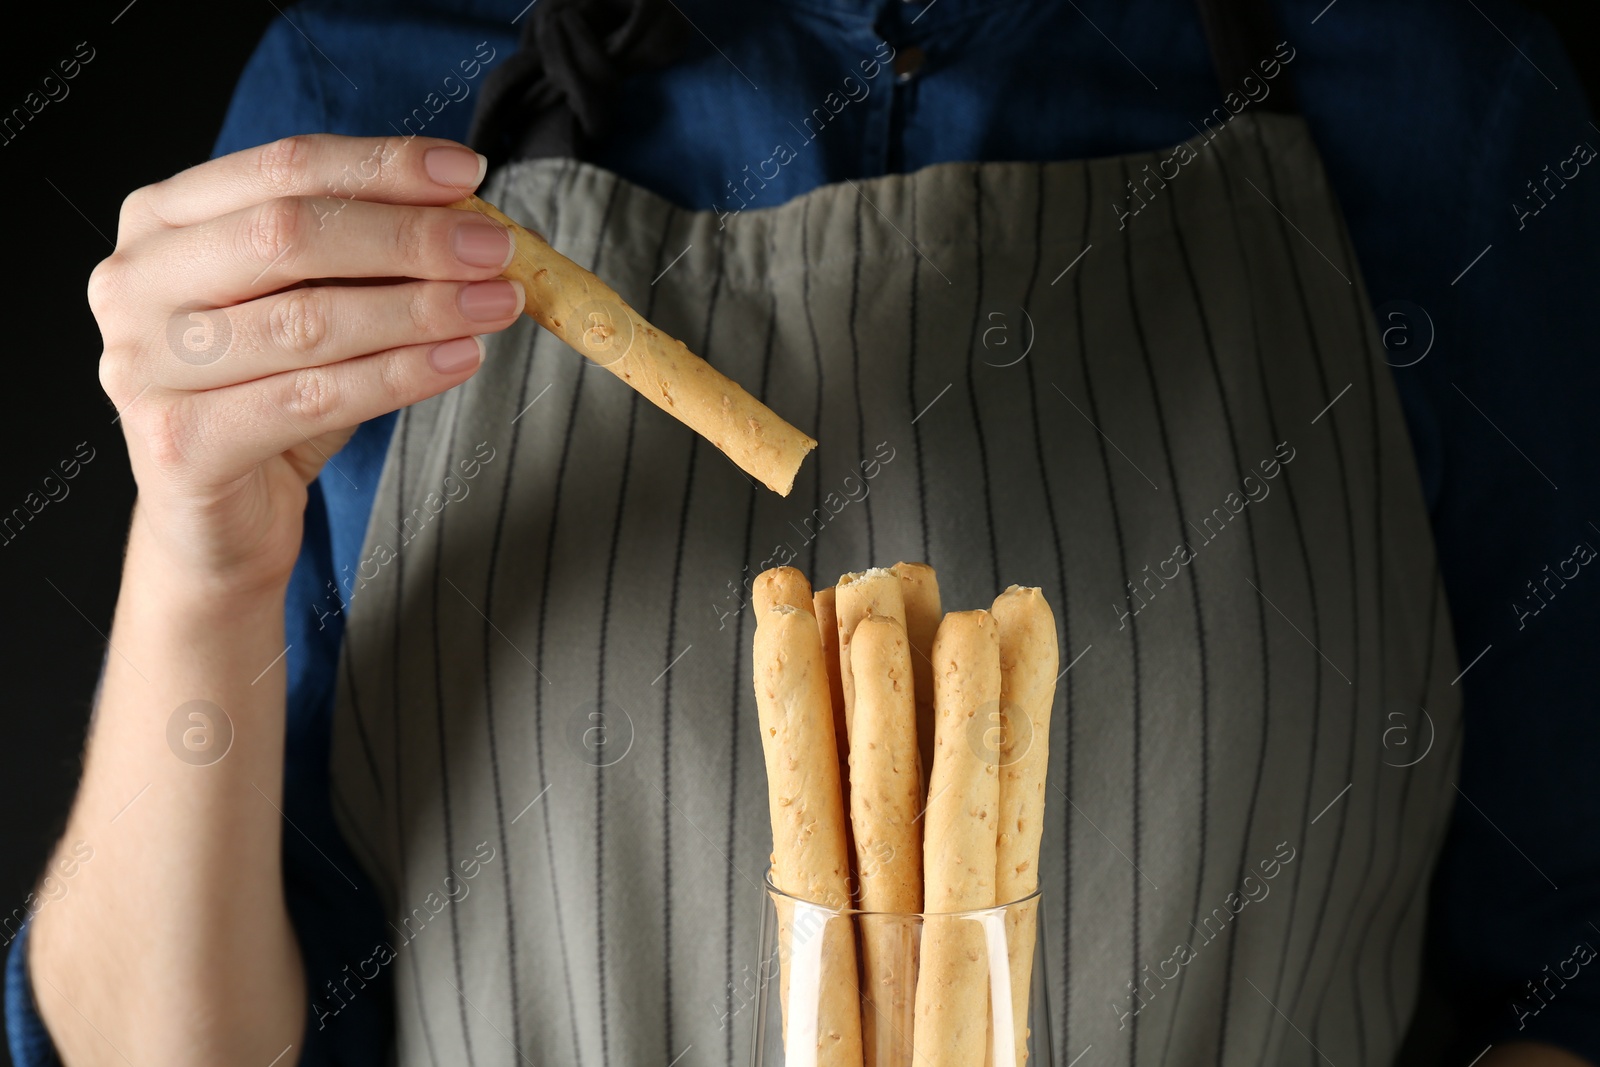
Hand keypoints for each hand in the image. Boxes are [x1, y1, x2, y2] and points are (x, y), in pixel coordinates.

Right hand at [91, 134, 526, 593]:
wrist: (223, 517)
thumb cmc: (270, 397)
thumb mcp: (314, 305)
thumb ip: (363, 255)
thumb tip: (464, 216)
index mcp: (163, 220)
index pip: (283, 168)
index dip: (383, 165)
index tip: (468, 173)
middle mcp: (135, 282)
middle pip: (290, 234)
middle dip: (409, 237)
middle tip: (494, 249)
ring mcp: (146, 364)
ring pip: (308, 320)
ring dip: (420, 308)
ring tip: (496, 305)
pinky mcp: (182, 443)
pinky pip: (313, 397)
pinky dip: (400, 376)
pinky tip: (460, 359)